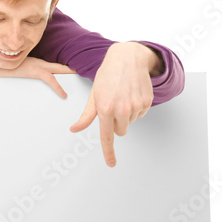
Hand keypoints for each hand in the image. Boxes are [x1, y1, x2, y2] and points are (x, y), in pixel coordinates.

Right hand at [0, 51, 75, 98]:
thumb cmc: (5, 66)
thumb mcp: (20, 66)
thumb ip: (29, 69)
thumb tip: (34, 74)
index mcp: (37, 61)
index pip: (56, 63)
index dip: (66, 65)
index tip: (75, 67)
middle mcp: (39, 62)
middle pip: (60, 65)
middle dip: (72, 67)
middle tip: (84, 67)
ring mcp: (37, 66)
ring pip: (58, 70)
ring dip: (69, 72)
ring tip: (79, 74)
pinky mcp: (34, 71)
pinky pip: (50, 80)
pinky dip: (58, 88)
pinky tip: (64, 94)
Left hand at [69, 42, 159, 166]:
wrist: (127, 58)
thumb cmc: (107, 76)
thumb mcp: (94, 95)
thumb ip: (86, 116)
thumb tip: (74, 129)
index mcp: (105, 108)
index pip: (107, 136)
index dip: (109, 152)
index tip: (111, 164)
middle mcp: (122, 109)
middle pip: (120, 131)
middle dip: (116, 122)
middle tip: (114, 103)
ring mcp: (136, 106)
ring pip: (131, 122)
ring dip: (127, 113)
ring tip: (123, 94)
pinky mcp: (147, 102)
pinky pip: (141, 114)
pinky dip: (136, 107)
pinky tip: (132, 93)